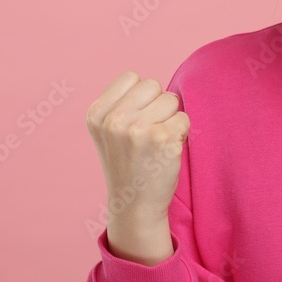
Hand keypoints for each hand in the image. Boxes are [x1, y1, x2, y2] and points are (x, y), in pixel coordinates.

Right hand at [86, 70, 189, 263]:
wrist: (135, 204)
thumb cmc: (127, 163)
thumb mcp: (108, 130)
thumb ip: (122, 103)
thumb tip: (153, 84)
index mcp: (97, 113)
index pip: (132, 77)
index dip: (141, 96)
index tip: (135, 119)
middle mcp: (114, 120)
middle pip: (154, 85)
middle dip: (158, 105)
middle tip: (148, 133)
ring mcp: (139, 130)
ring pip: (172, 100)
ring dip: (171, 119)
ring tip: (157, 142)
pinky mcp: (163, 139)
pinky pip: (184, 119)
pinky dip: (182, 133)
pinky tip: (167, 151)